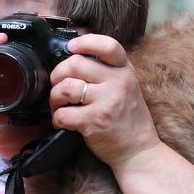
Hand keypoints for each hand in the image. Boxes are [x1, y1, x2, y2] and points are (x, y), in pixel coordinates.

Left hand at [48, 34, 159, 166]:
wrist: (139, 151)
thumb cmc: (129, 120)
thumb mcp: (128, 87)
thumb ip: (108, 72)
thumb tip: (75, 59)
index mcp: (125, 71)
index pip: (107, 45)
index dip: (85, 42)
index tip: (71, 48)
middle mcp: (118, 82)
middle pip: (75, 64)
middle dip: (58, 75)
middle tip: (58, 86)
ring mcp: (107, 101)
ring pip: (65, 87)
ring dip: (54, 97)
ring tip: (59, 105)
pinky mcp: (94, 121)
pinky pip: (63, 113)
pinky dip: (57, 118)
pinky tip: (62, 122)